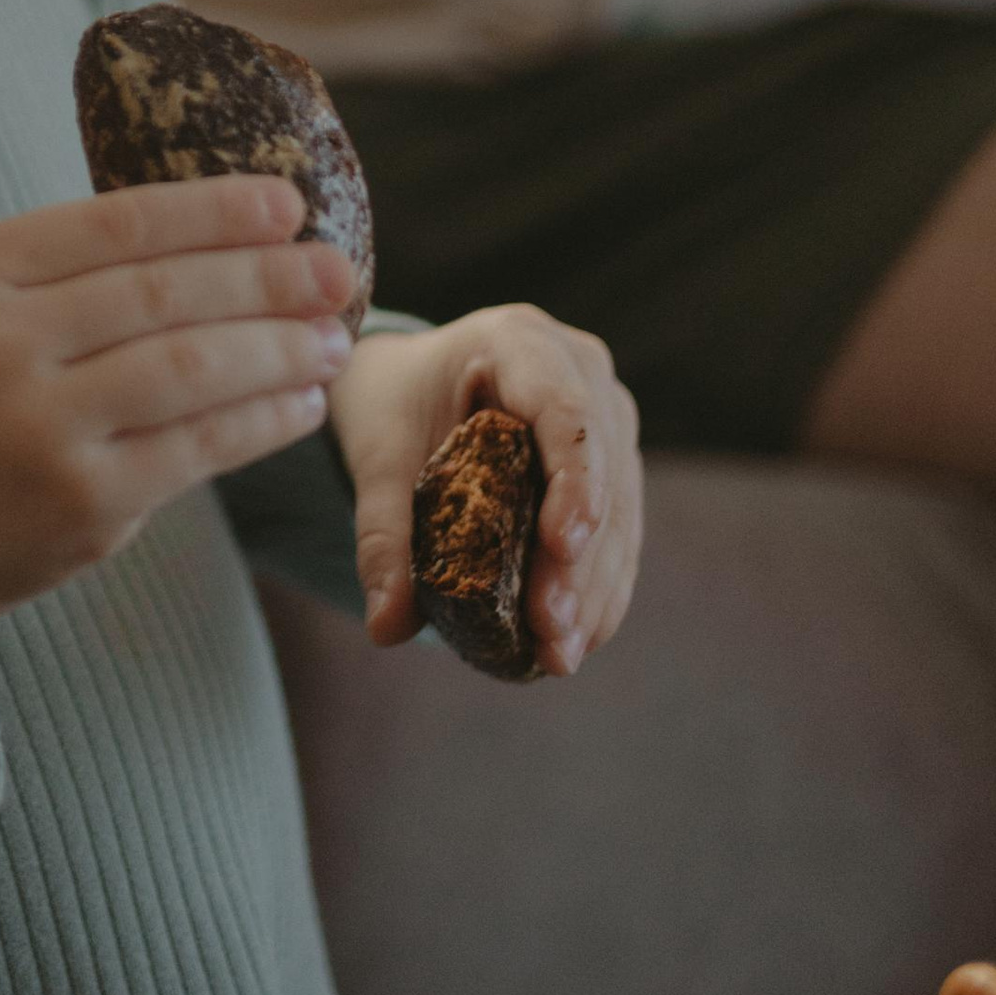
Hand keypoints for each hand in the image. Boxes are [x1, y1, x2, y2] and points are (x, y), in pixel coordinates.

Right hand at [0, 177, 359, 660]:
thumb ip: (76, 266)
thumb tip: (232, 231)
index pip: (118, 221)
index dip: (214, 209)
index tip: (288, 204)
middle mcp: (0, 343)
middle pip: (164, 293)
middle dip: (267, 278)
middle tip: (336, 271)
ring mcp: (38, 426)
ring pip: (191, 369)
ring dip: (278, 350)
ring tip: (333, 338)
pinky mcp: (80, 501)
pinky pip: (197, 447)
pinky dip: (261, 421)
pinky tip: (301, 402)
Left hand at [328, 307, 641, 675]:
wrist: (406, 384)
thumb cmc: (392, 402)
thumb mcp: (375, 455)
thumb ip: (381, 534)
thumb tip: (387, 627)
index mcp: (520, 341)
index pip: (566, 410)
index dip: (574, 482)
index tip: (561, 548)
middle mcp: (581, 372)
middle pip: (601, 472)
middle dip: (580, 560)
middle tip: (550, 630)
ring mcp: (606, 419)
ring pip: (621, 511)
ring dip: (594, 589)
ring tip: (558, 653)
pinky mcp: (612, 466)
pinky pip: (618, 532)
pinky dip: (597, 589)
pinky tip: (574, 643)